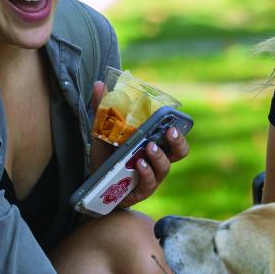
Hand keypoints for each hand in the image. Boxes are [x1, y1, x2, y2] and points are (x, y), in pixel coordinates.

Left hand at [85, 80, 187, 209]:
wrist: (95, 185)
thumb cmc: (106, 157)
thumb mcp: (103, 131)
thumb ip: (103, 109)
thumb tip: (99, 83)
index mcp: (154, 144)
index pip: (174, 136)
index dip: (179, 129)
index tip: (172, 121)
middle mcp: (157, 160)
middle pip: (180, 152)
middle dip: (178, 142)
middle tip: (168, 132)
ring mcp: (152, 176)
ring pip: (165, 167)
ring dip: (158, 156)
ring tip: (148, 147)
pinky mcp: (142, 190)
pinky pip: (149, 182)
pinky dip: (146, 172)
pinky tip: (139, 164)